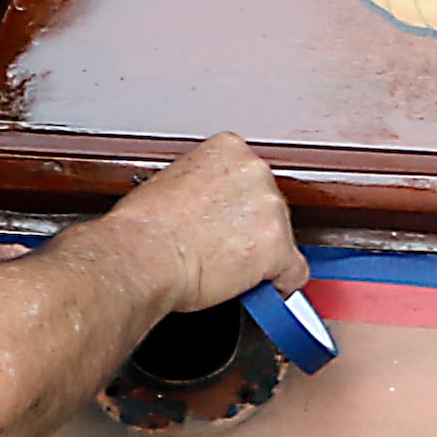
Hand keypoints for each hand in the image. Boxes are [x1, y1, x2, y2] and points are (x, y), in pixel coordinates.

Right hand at [95, 136, 306, 316]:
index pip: (250, 181)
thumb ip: (205, 187)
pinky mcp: (278, 246)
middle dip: (251, 230)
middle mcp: (254, 171)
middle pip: (270, 207)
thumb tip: (212, 206)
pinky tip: (255, 288)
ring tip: (226, 266)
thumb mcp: (172, 182)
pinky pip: (294, 272)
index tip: (228, 222)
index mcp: (228, 149)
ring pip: (283, 238)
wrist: (142, 255)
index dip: (239, 208)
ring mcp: (270, 208)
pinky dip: (280, 285)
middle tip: (223, 249)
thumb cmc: (144, 226)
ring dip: (262, 255)